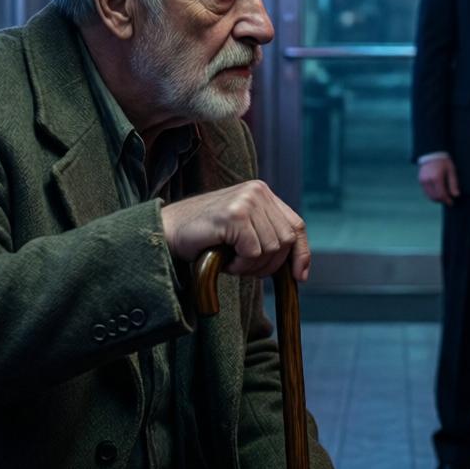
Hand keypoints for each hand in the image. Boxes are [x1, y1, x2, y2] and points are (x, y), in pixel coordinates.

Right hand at [160, 180, 310, 281]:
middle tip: (243, 268)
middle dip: (268, 264)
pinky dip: (239, 265)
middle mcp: (258, 191)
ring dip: (250, 266)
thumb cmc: (205, 236)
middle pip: (286, 241)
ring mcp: (247, 201)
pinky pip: (252, 253)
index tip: (299, 277)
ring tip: (229, 259)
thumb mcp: (243, 231)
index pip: (296, 225)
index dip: (301, 253)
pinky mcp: (235, 215)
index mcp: (262, 192)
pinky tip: (223, 258)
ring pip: (270, 249)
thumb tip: (299, 267)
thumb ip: (267, 235)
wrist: (168, 232)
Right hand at [418, 157, 460, 205]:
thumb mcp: (451, 170)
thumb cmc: (444, 161)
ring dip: (437, 199)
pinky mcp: (420, 181)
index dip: (447, 200)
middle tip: (448, 200)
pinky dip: (432, 195)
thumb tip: (456, 195)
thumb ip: (453, 183)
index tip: (452, 203)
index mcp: (436, 178)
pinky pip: (426, 192)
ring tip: (444, 197)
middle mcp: (428, 180)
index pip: (441, 194)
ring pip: (429, 196)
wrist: (432, 153)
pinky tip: (438, 192)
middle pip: (435, 197)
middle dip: (442, 200)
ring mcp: (423, 181)